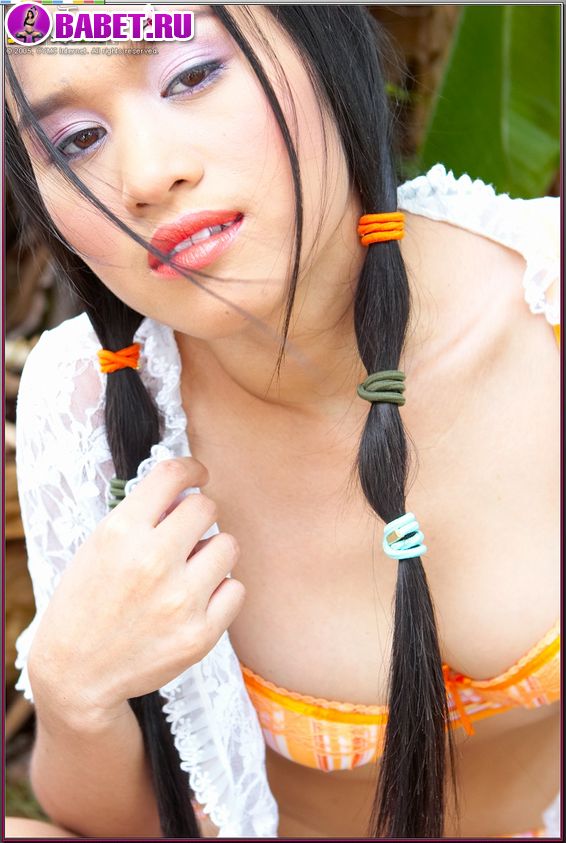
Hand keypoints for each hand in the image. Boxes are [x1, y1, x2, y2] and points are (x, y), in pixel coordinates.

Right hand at [28, 457, 244, 727]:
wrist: (77, 674)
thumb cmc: (87, 604)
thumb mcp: (98, 546)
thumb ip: (141, 516)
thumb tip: (187, 491)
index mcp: (121, 532)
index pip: (173, 474)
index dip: (191, 469)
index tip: (197, 476)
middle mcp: (153, 561)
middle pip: (207, 507)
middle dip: (198, 515)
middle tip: (186, 534)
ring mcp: (180, 599)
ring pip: (228, 545)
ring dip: (212, 552)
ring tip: (190, 570)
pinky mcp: (200, 633)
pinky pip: (236, 588)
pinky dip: (221, 591)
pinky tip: (197, 600)